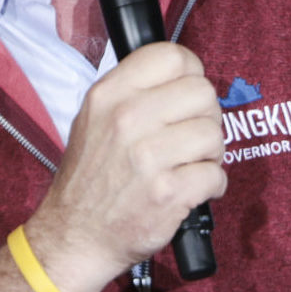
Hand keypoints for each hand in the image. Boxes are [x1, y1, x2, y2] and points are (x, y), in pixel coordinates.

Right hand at [26, 41, 226, 291]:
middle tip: (190, 136)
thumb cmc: (90, 178)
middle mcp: (127, 119)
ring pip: (213, 133)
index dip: (190, 73)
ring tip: (189, 164)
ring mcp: (147, 158)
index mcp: (110, 95)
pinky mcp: (167, 193)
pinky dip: (212, 185)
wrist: (75, 236)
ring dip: (210, 153)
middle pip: (202, 92)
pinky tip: (191, 189)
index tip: (187, 93)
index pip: (171, 56)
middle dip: (205, 115)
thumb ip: (133, 92)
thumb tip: (182, 76)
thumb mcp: (93, 119)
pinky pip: (216, 174)